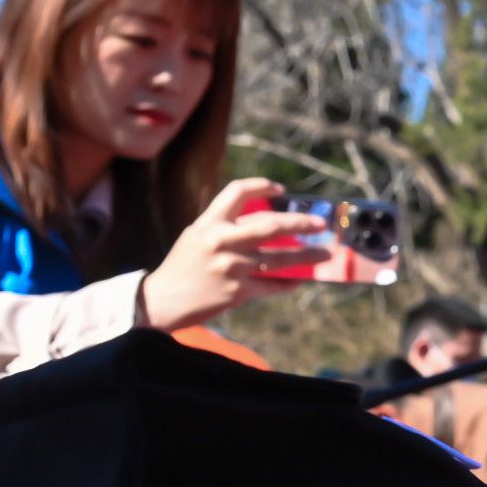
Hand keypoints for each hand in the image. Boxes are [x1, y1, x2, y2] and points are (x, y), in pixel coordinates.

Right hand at [137, 177, 321, 331]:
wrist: (161, 301)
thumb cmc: (182, 267)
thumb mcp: (196, 236)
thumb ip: (224, 225)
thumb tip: (265, 222)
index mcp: (209, 223)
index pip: (237, 192)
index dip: (262, 186)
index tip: (281, 189)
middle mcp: (221, 241)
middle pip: (270, 225)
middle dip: (300, 223)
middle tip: (320, 224)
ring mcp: (231, 267)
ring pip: (279, 259)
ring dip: (306, 256)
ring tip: (324, 254)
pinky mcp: (238, 292)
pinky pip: (272, 285)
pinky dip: (289, 282)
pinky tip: (300, 279)